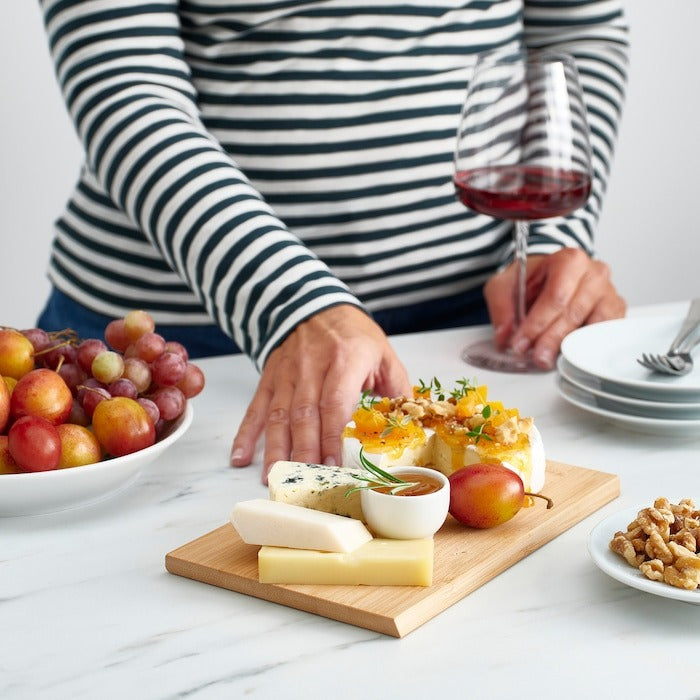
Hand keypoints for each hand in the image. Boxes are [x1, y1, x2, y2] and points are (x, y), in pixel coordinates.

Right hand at [230, 304, 410, 482]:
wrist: (313, 305)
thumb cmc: (352, 334)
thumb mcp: (383, 354)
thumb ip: (397, 389)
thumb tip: (410, 425)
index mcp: (346, 359)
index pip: (335, 401)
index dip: (332, 435)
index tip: (333, 463)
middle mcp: (312, 366)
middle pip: (304, 414)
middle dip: (304, 450)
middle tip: (304, 479)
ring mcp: (287, 373)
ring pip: (278, 414)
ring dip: (275, 448)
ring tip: (274, 476)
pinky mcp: (270, 378)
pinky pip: (256, 407)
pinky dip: (246, 434)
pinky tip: (240, 457)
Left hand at [484, 248, 625, 369]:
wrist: (548, 275)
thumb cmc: (530, 279)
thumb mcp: (504, 285)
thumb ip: (502, 308)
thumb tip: (505, 336)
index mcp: (569, 260)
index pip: (556, 296)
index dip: (538, 323)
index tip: (521, 343)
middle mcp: (594, 274)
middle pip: (575, 313)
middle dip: (551, 339)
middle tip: (535, 356)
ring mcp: (608, 293)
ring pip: (594, 326)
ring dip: (571, 346)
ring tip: (550, 358)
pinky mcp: (614, 311)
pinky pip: (606, 332)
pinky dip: (588, 346)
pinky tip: (569, 353)